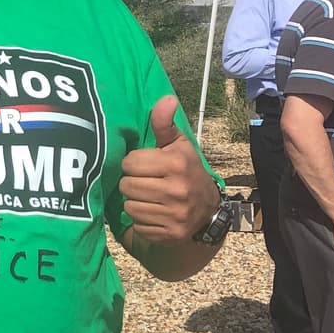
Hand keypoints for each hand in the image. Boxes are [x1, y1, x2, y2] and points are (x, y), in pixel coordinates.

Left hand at [120, 95, 219, 243]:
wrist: (206, 211)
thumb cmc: (186, 171)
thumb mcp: (178, 145)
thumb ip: (165, 124)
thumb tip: (166, 98)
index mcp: (176, 164)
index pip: (130, 162)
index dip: (133, 163)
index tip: (143, 165)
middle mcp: (176, 190)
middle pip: (126, 185)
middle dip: (131, 182)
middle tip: (144, 182)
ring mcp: (174, 215)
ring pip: (129, 206)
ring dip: (134, 201)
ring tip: (148, 197)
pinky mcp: (168, 234)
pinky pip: (137, 225)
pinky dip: (141, 220)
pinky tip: (153, 212)